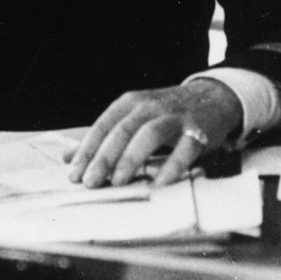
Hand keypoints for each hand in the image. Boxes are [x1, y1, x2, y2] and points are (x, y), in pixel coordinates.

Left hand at [67, 80, 242, 187]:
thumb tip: (67, 158)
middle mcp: (150, 106)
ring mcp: (175, 117)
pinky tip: (159, 183)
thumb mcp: (133, 118)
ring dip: (132, 158)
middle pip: (122, 130)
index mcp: (131, 103)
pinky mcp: (199, 130)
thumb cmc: (165, 112)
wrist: (213, 96)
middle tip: (90, 182)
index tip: (74, 173)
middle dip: (104, 157)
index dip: (87, 149)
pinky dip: (172, 166)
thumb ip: (102, 138)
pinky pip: (185, 149)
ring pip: (150, 134)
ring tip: (118, 182)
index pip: (103, 125)